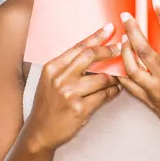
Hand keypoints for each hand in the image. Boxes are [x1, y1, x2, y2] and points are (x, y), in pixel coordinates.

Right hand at [24, 23, 121, 152]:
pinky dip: (113, 92)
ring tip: (117, 78)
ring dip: (114, 77)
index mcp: (52, 67)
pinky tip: (115, 90)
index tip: (109, 29)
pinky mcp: (80, 109)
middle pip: (90, 56)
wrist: (40, 131)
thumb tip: (91, 52)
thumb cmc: (47, 104)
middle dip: (108, 50)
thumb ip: (67, 67)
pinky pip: (104, 95)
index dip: (96, 37)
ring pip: (102, 78)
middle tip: (119, 48)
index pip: (78, 47)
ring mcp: (70, 94)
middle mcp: (60, 78)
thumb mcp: (50, 80)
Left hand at [118, 0, 159, 146]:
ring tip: (121, 39)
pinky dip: (121, 73)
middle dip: (132, 30)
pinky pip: (129, 85)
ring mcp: (154, 90)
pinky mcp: (148, 101)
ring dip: (123, 50)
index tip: (155, 1)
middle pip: (143, 48)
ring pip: (131, 66)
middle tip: (126, 16)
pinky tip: (117, 64)